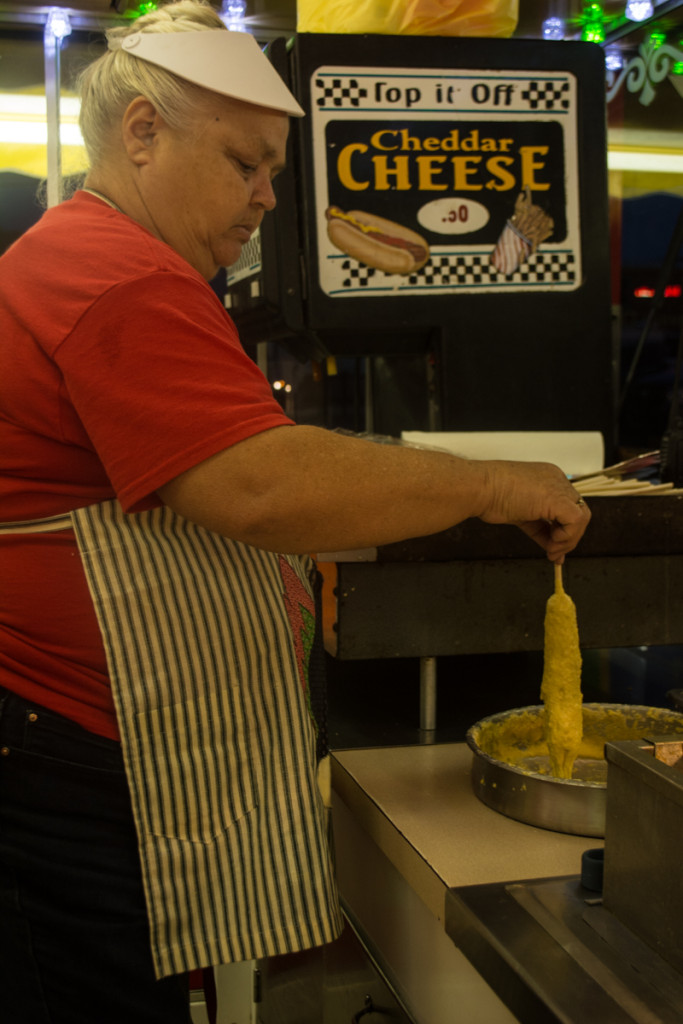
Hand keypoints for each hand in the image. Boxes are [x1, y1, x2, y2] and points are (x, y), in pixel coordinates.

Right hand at [475, 460, 590, 562]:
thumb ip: (539, 529)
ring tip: (551, 551)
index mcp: (547, 479)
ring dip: (568, 540)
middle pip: (577, 513)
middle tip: (554, 554)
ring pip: (581, 518)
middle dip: (568, 538)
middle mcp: (556, 480)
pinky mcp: (557, 498)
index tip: (553, 548)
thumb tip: (551, 548)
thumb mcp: (521, 515)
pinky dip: (567, 537)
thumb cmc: (490, 496)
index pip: (566, 508)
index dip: (563, 531)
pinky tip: (551, 544)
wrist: (479, 489)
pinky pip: (576, 521)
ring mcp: (558, 487)